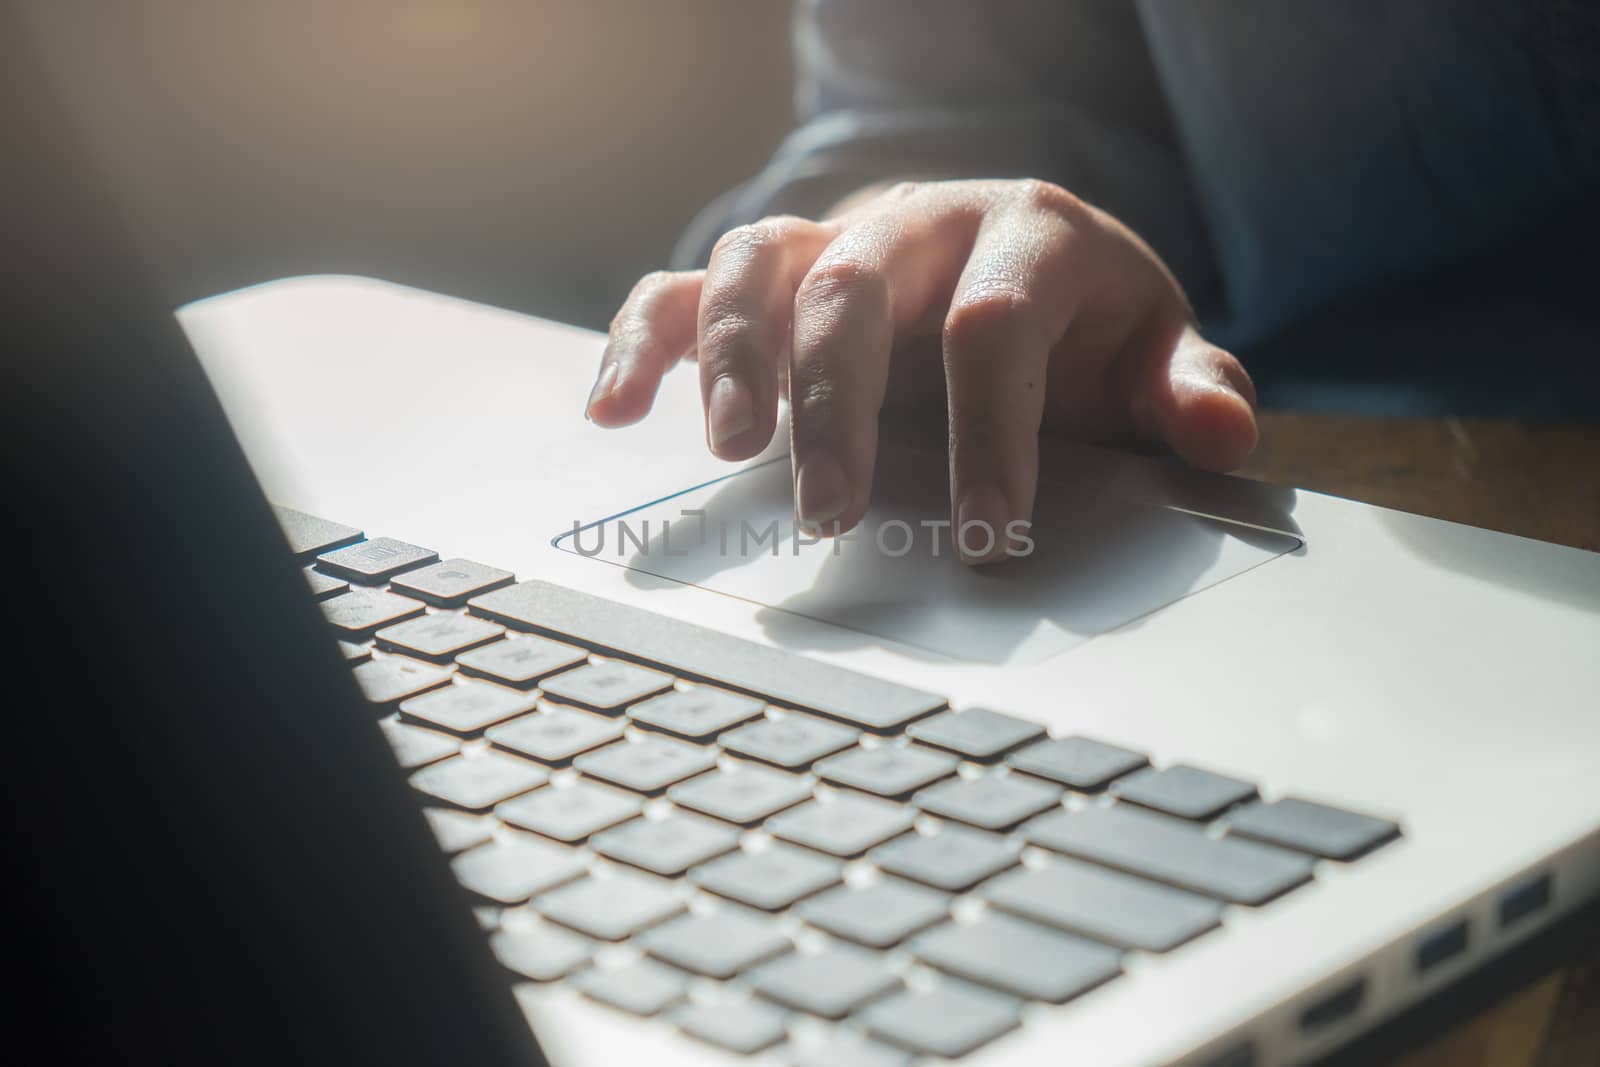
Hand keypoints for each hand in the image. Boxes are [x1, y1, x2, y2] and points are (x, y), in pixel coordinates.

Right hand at [585, 179, 1256, 561]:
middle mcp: (920, 222)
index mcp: (1027, 235)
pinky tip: (612, 407)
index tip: (987, 532)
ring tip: (727, 454)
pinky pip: (687, 286)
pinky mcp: (775, 277)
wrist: (1020, 260)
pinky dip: (643, 339)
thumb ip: (1188, 390)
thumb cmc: (1083, 325)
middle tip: (832, 510)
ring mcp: (836, 242)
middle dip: (837, 402)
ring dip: (730, 357)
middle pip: (856, 285)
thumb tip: (1225, 439)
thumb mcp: (1149, 352)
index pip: (994, 324)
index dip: (991, 430)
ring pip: (758, 263)